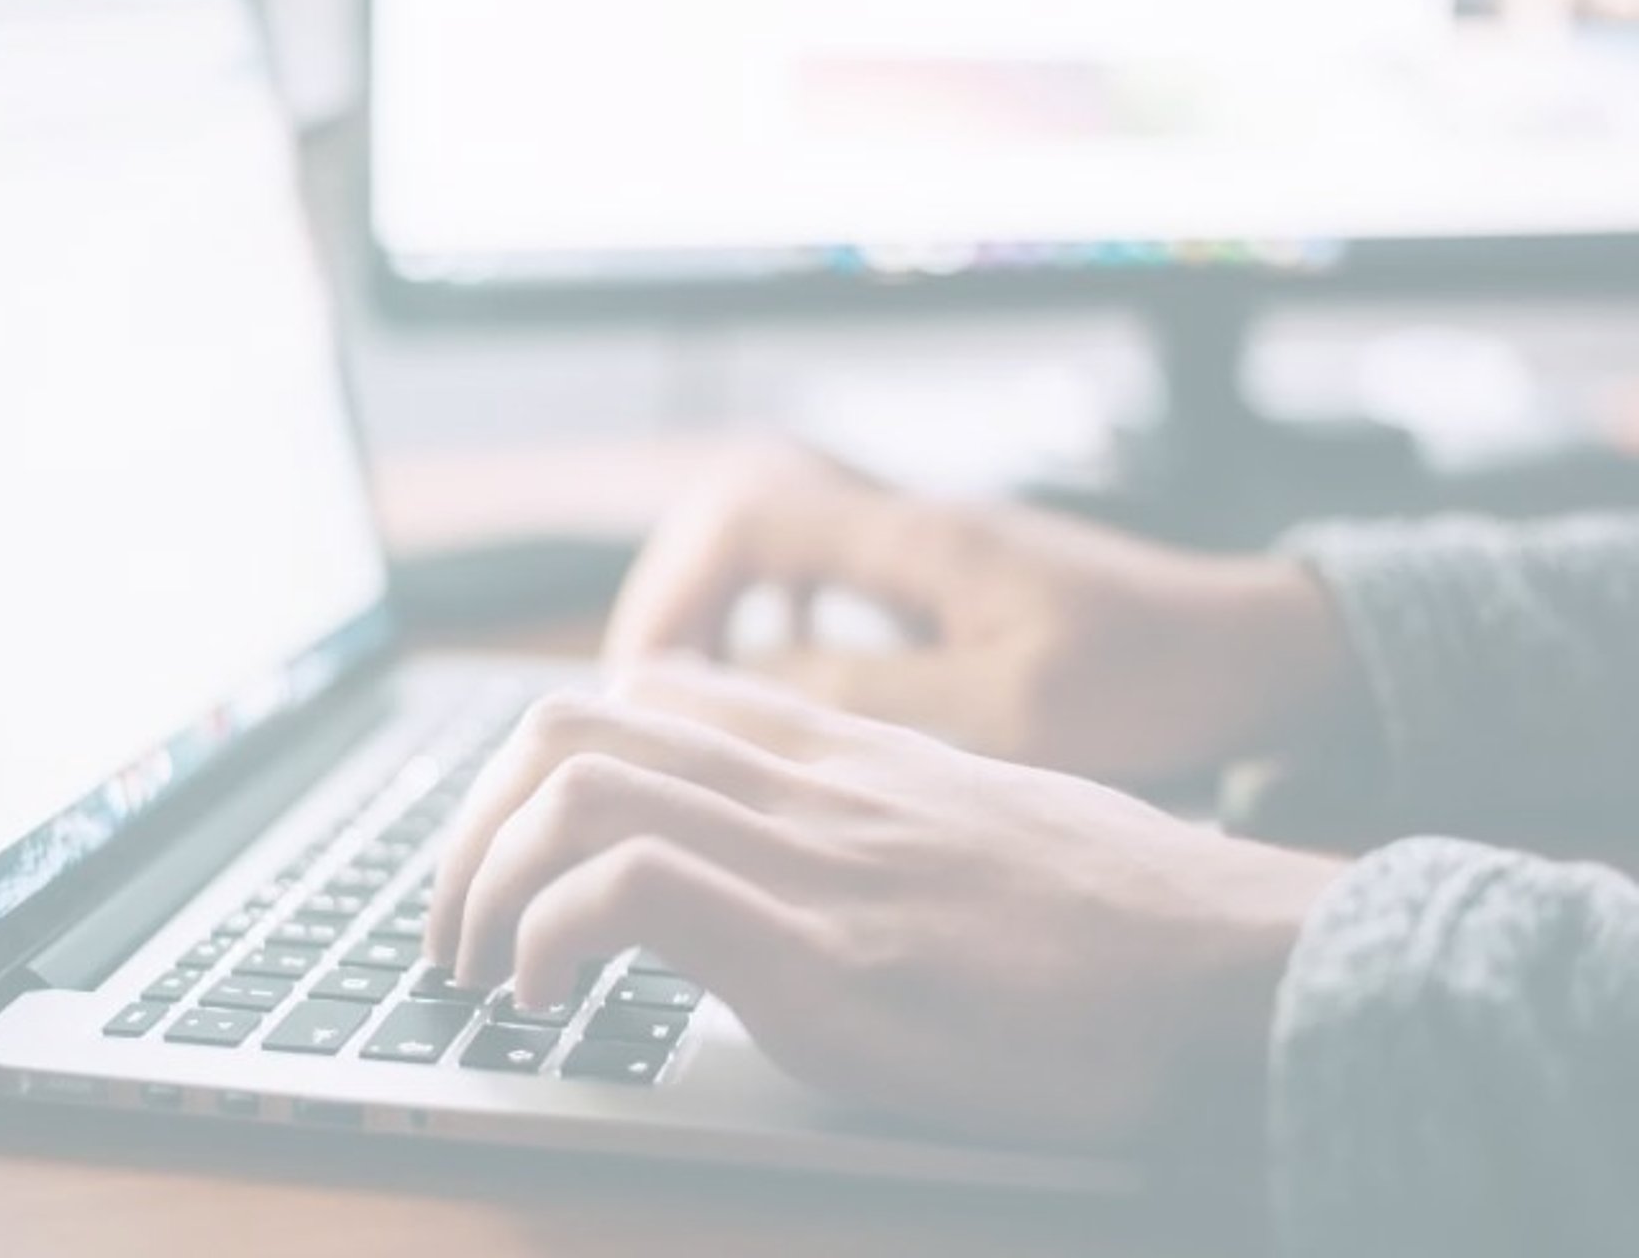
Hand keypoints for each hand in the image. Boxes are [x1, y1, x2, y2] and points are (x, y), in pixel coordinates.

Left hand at [427, 662, 1342, 1150]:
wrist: (1240, 967)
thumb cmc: (1125, 919)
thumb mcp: (982, 829)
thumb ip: (877, 818)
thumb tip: (802, 858)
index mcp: (843, 754)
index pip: (645, 694)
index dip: (541, 767)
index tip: (516, 854)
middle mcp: (810, 783)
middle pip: (570, 723)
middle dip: (470, 824)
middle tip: (455, 925)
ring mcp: (812, 860)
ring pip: (575, 784)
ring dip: (480, 880)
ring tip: (478, 970)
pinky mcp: (823, 957)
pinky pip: (627, 890)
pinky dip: (547, 936)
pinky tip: (548, 1000)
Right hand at [606, 444, 1356, 783]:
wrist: (1255, 649)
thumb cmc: (1154, 679)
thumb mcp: (1009, 711)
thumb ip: (869, 696)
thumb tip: (740, 690)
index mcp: (918, 539)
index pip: (744, 515)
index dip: (673, 591)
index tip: (647, 683)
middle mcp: (910, 523)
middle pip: (738, 514)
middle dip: (676, 599)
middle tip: (648, 698)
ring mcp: (926, 545)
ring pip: (775, 542)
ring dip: (721, 609)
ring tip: (695, 697)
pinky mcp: (944, 578)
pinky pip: (823, 574)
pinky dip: (778, 619)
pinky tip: (784, 684)